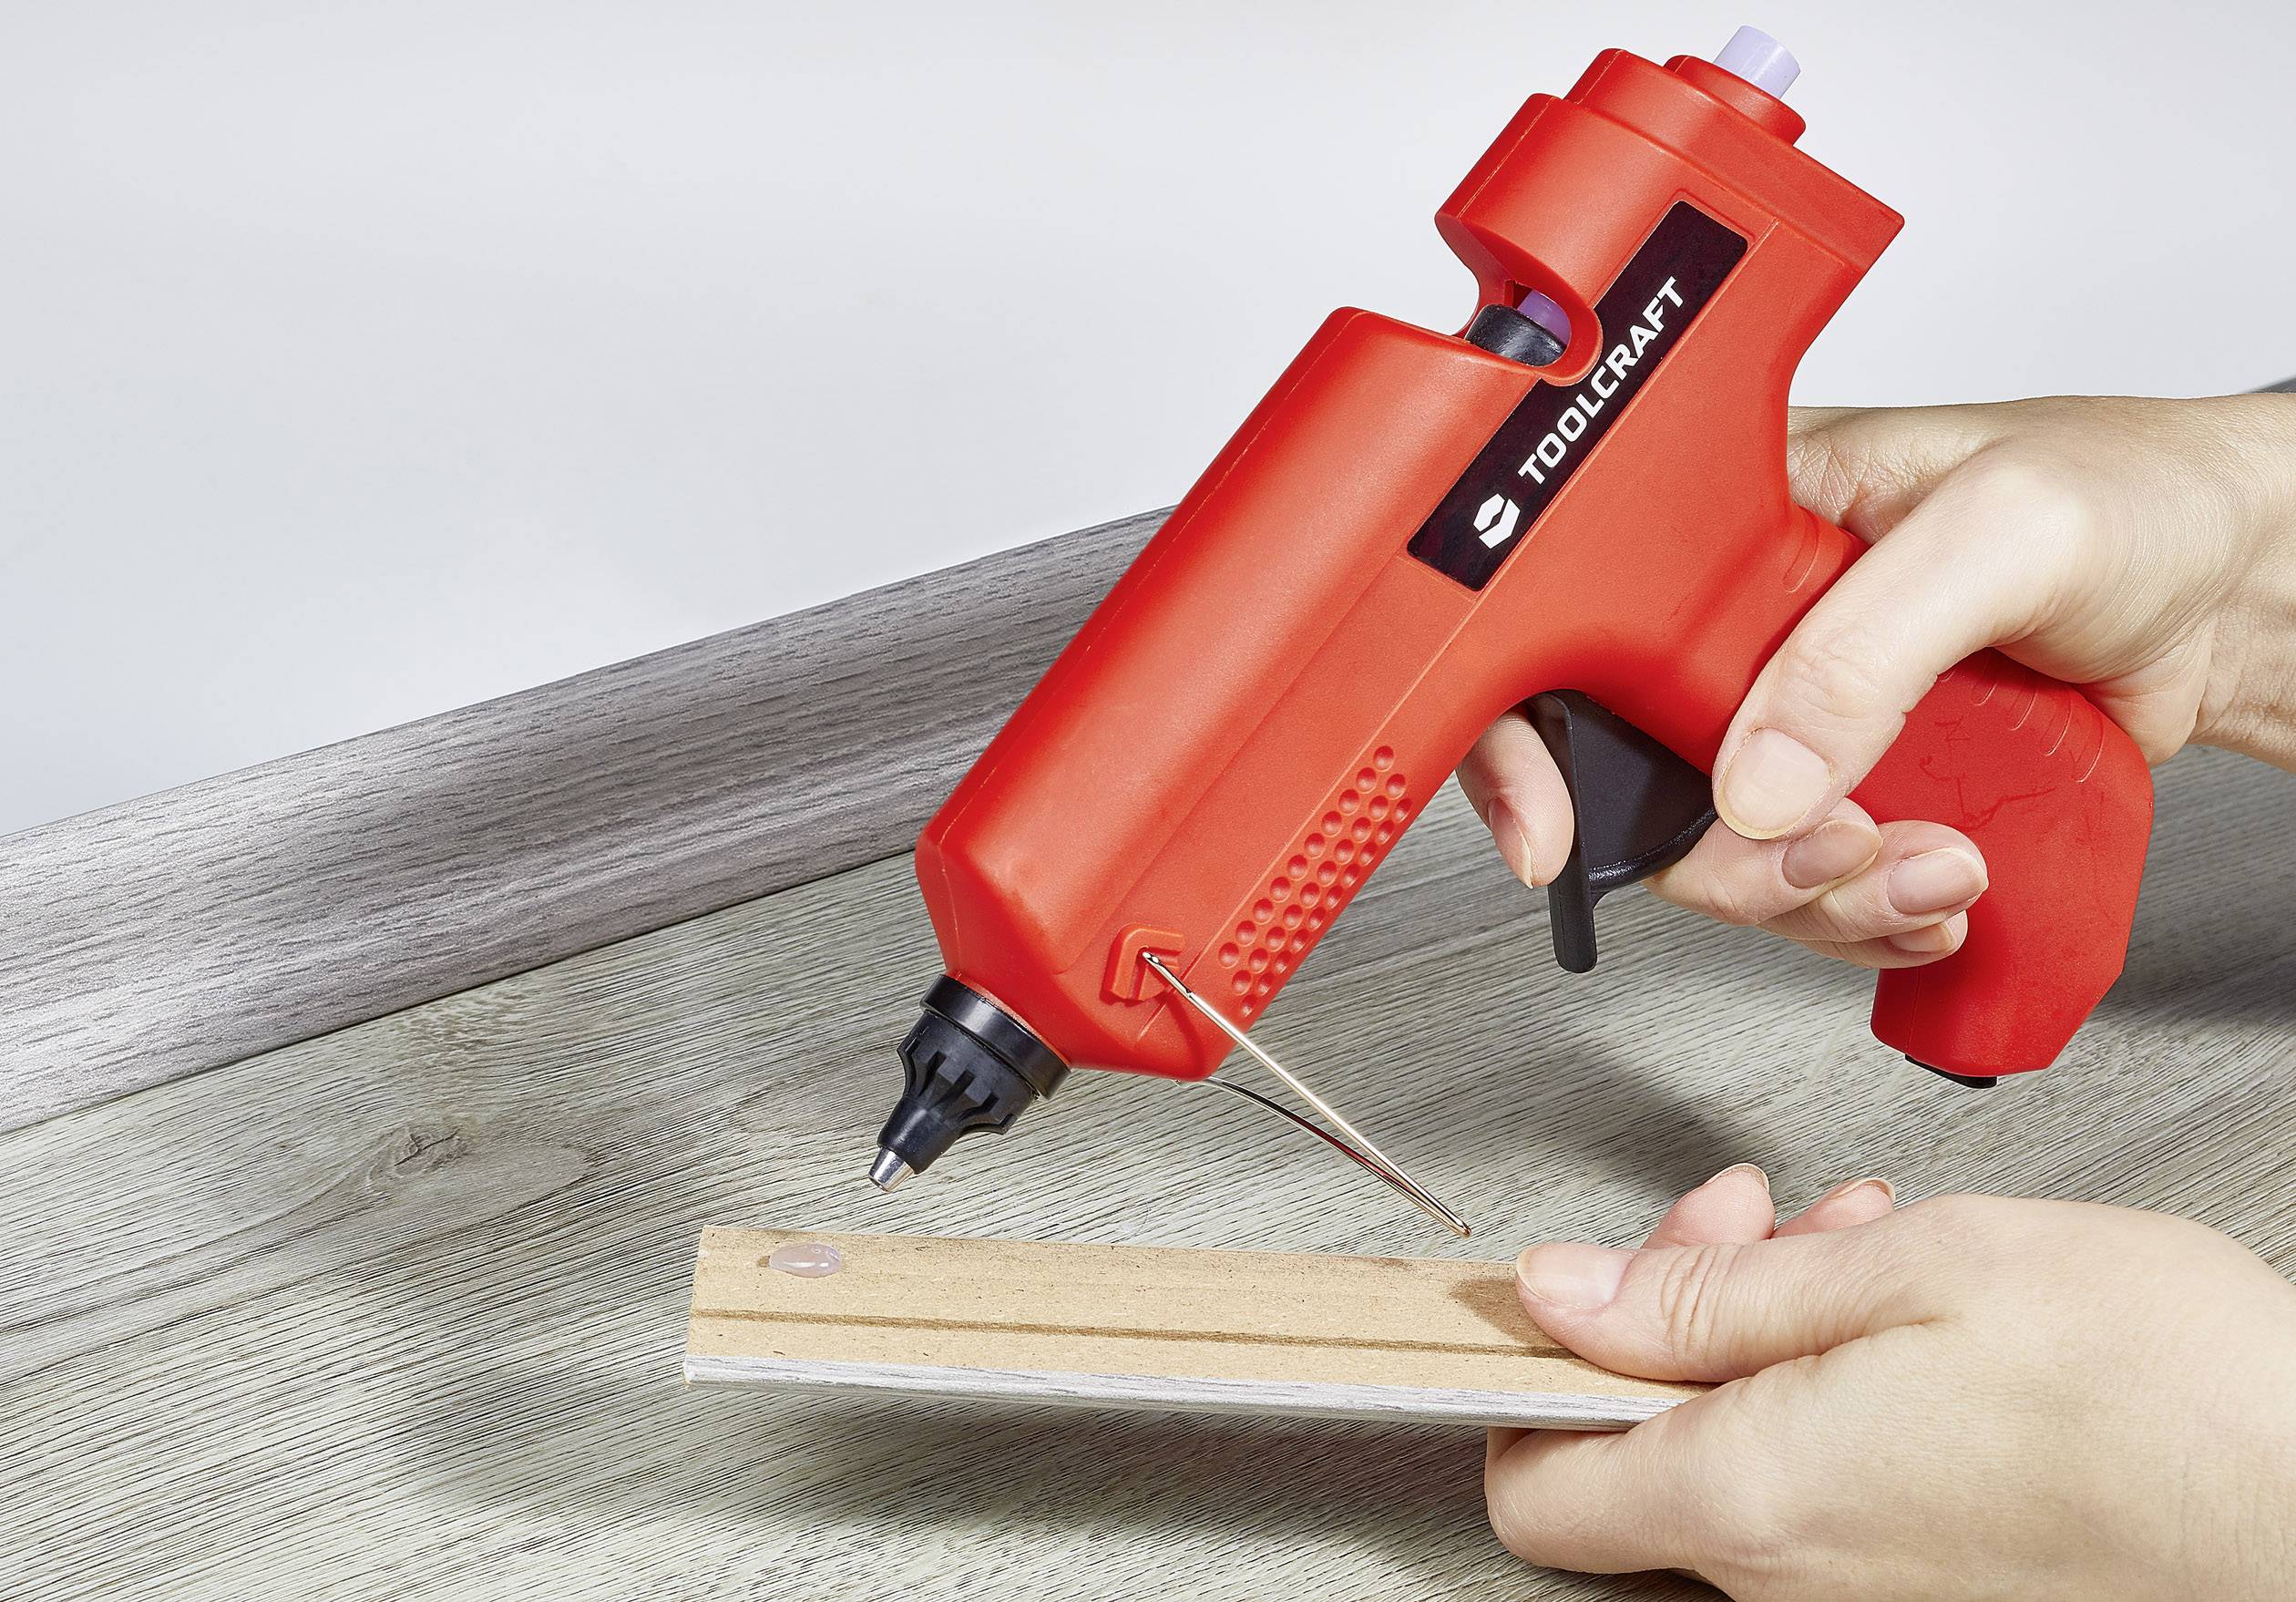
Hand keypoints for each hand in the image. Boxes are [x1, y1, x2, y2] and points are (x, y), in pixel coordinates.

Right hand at [1460, 394, 2295, 967]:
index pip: (1575, 626)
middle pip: (1640, 780)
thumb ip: (1864, 649)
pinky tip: (1939, 888)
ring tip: (1937, 863)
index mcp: (1733, 519)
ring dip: (1824, 897)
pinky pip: (1813, 886)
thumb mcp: (1999, 532)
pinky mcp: (1861, 783)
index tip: (1556, 835)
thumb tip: (1751, 782)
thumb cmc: (2133, 493)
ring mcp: (1800, 713)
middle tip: (1833, 851)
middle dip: (1731, 856)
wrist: (2242, 583)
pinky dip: (1869, 916)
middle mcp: (1745, 622)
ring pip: (1729, 854)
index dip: (1531, 738)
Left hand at [1485, 1166, 2295, 1597]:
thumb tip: (1567, 1295)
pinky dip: (1833, 1384)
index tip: (1580, 1279)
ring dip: (1770, 1324)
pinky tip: (1907, 1313)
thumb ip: (1710, 1291)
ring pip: (1739, 1447)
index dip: (1529, 1372)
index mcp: (1752, 1497)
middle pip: (1640, 1445)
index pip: (1534, 1484)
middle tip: (1756, 1217)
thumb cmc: (2160, 1394)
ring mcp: (1864, 1596)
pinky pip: (1823, 1484)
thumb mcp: (1909, 1273)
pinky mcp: (1929, 1588)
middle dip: (1680, 1298)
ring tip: (1864, 1248)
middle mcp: (1793, 1578)